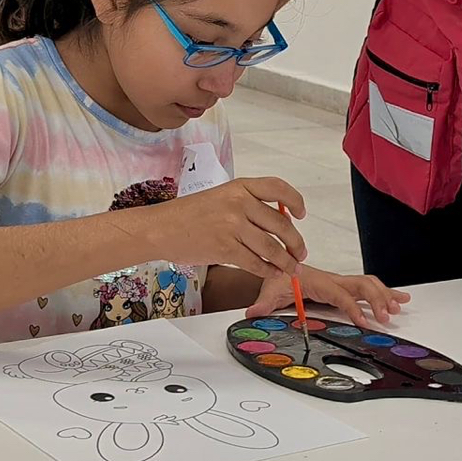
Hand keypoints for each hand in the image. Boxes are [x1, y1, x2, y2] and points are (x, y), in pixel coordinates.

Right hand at [150, 177, 306, 279]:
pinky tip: (273, 273)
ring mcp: (232, 226)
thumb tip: (279, 222)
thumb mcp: (221, 197)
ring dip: (286, 261)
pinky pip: (255, 263)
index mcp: (240, 187)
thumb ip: (248, 205)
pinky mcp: (225, 249)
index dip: (295, 201)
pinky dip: (268, 271)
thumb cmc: (188, 214)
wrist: (160, 228)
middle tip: (301, 252)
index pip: (278, 188)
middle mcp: (239, 203)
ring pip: (272, 247)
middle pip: (281, 224)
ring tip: (292, 268)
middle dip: (296, 242)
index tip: (301, 214)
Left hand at [247, 266, 410, 327]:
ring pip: (368, 285)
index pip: (340, 293)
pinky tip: (400, 300)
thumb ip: (263, 302)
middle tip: (386, 316)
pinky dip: (386, 292)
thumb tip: (253, 312)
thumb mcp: (269, 288)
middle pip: (362, 285)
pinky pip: (368, 288)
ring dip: (384, 295)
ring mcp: (341, 283)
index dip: (351, 306)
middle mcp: (333, 280)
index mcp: (319, 281)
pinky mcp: (344, 288)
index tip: (363, 320)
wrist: (279, 268)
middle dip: (376, 299)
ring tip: (398, 308)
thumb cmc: (279, 276)